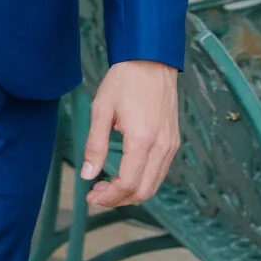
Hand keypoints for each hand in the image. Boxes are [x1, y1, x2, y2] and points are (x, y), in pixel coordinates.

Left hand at [84, 59, 180, 207]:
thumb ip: (95, 144)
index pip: (129, 183)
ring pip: (153, 184)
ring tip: (105, 185)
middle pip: (144, 190)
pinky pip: (159, 172)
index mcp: (143, 139)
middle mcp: (162, 147)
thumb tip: (87, 175)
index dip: (109, 196)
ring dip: (130, 192)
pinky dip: (142, 181)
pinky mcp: (173, 142)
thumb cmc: (123, 82)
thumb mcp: (101, 109)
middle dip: (118, 198)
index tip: (90, 196)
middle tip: (95, 194)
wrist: (151, 62)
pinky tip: (123, 173)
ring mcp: (171, 146)